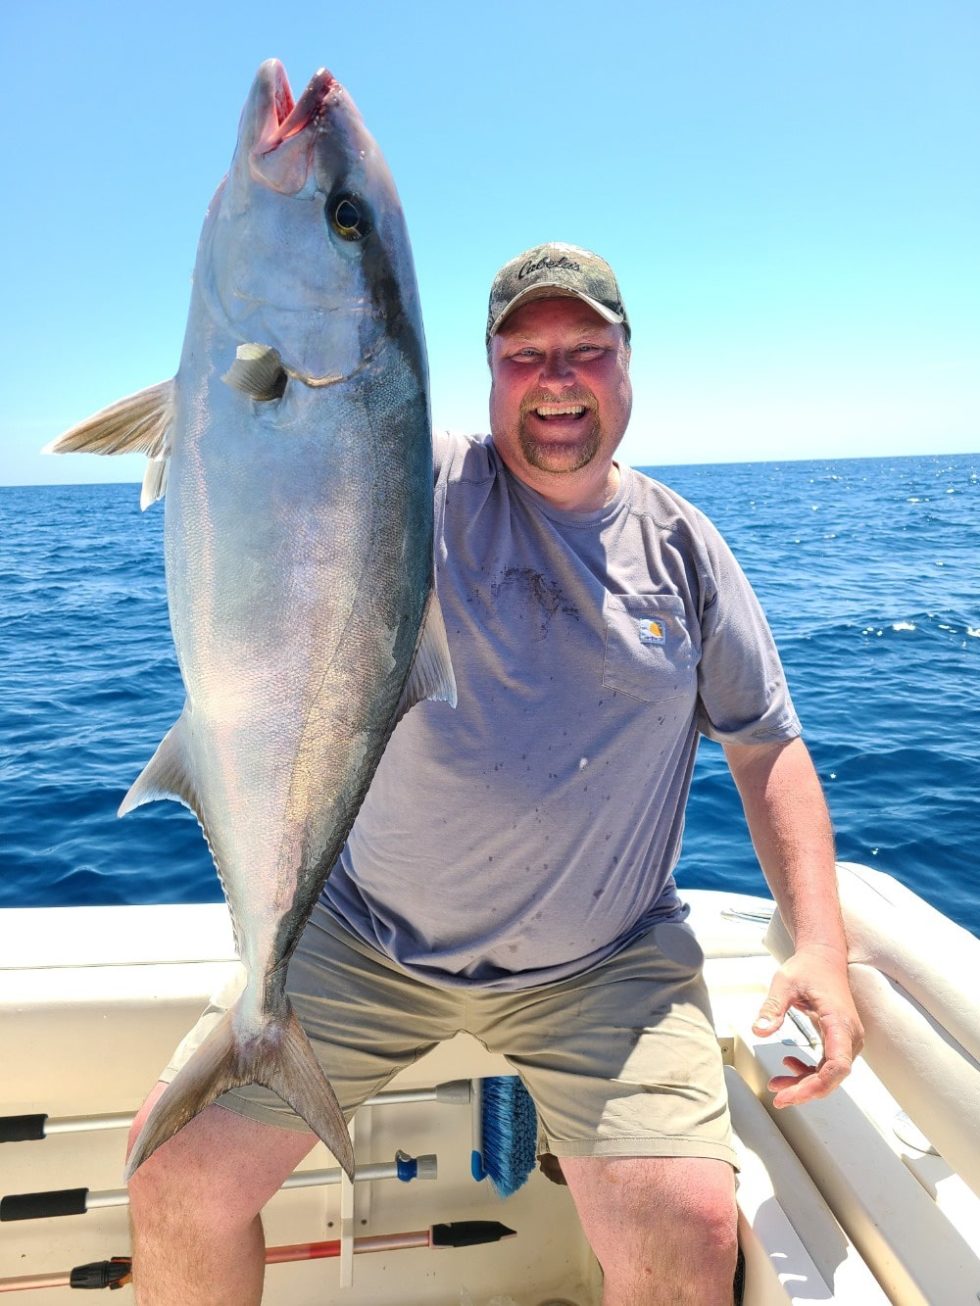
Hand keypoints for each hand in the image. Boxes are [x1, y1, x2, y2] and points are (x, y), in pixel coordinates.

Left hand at [752, 944, 863, 1107]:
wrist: (823, 957)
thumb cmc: (807, 968)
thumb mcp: (784, 984)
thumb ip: (772, 1008)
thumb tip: (759, 1030)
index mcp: (839, 1023)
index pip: (837, 1066)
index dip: (815, 1086)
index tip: (790, 1095)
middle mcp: (849, 1035)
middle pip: (833, 1077)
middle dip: (805, 1091)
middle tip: (778, 1097)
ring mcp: (847, 1039)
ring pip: (831, 1075)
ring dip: (805, 1083)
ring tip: (776, 1084)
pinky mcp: (840, 1040)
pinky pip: (828, 1065)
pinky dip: (809, 1071)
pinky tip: (789, 1065)